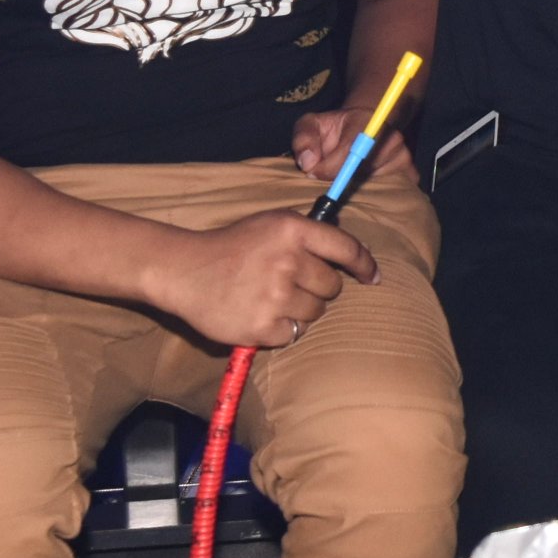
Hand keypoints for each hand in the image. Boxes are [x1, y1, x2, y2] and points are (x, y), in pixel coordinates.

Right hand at [144, 209, 377, 347]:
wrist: (185, 271)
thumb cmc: (231, 246)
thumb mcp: (270, 224)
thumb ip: (307, 234)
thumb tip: (350, 253)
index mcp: (293, 230)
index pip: (347, 249)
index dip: (365, 265)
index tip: (372, 277)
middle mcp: (288, 261)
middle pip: (332, 287)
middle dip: (317, 288)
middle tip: (288, 283)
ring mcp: (276, 295)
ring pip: (316, 313)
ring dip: (300, 310)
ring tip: (270, 298)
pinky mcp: (263, 325)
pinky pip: (294, 334)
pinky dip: (281, 329)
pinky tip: (260, 314)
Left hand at [291, 108, 414, 185]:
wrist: (364, 127)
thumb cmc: (335, 129)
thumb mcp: (312, 124)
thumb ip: (304, 139)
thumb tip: (309, 163)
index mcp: (368, 122)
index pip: (351, 151)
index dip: (329, 168)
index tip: (314, 173)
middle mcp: (392, 139)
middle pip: (364, 172)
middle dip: (341, 182)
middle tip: (327, 183)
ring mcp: (404, 158)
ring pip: (376, 186)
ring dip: (355, 190)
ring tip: (345, 182)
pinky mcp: (410, 175)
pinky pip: (393, 194)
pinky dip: (375, 198)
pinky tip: (362, 191)